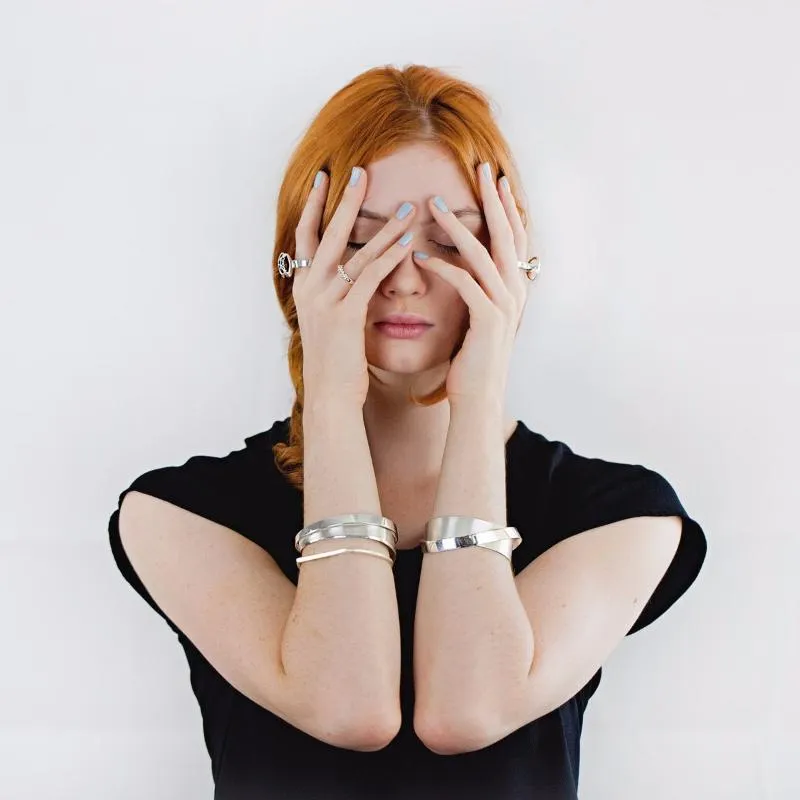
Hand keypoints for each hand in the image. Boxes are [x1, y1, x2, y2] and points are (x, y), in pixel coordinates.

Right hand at [292, 167, 417, 406]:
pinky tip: (409, 242)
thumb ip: (336, 294)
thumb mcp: (329, 322)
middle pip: (325, 233)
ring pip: (353, 252)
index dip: (314, 205)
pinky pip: (369, 277)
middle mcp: (308, 290)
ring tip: (407, 205)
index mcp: (303, 288)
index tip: (325, 177)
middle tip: (359, 169)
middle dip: (343, 201)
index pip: (305, 236)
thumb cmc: (336, 362)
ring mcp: (324, 302)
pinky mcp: (344, 316)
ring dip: (382, 226)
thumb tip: (349, 274)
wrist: (330, 397)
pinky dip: (390, 257)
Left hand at [411, 162, 531, 406]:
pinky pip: (465, 284)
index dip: (506, 206)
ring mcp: (503, 305)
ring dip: (458, 227)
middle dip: (493, 200)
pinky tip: (420, 254)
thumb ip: (480, 287)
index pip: (514, 237)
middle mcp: (515, 291)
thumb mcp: (480, 316)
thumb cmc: (473, 358)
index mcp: (514, 287)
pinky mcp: (487, 321)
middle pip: (506, 235)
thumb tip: (469, 263)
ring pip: (483, 254)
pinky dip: (443, 266)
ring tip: (433, 204)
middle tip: (480, 168)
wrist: (478, 398)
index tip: (493, 177)